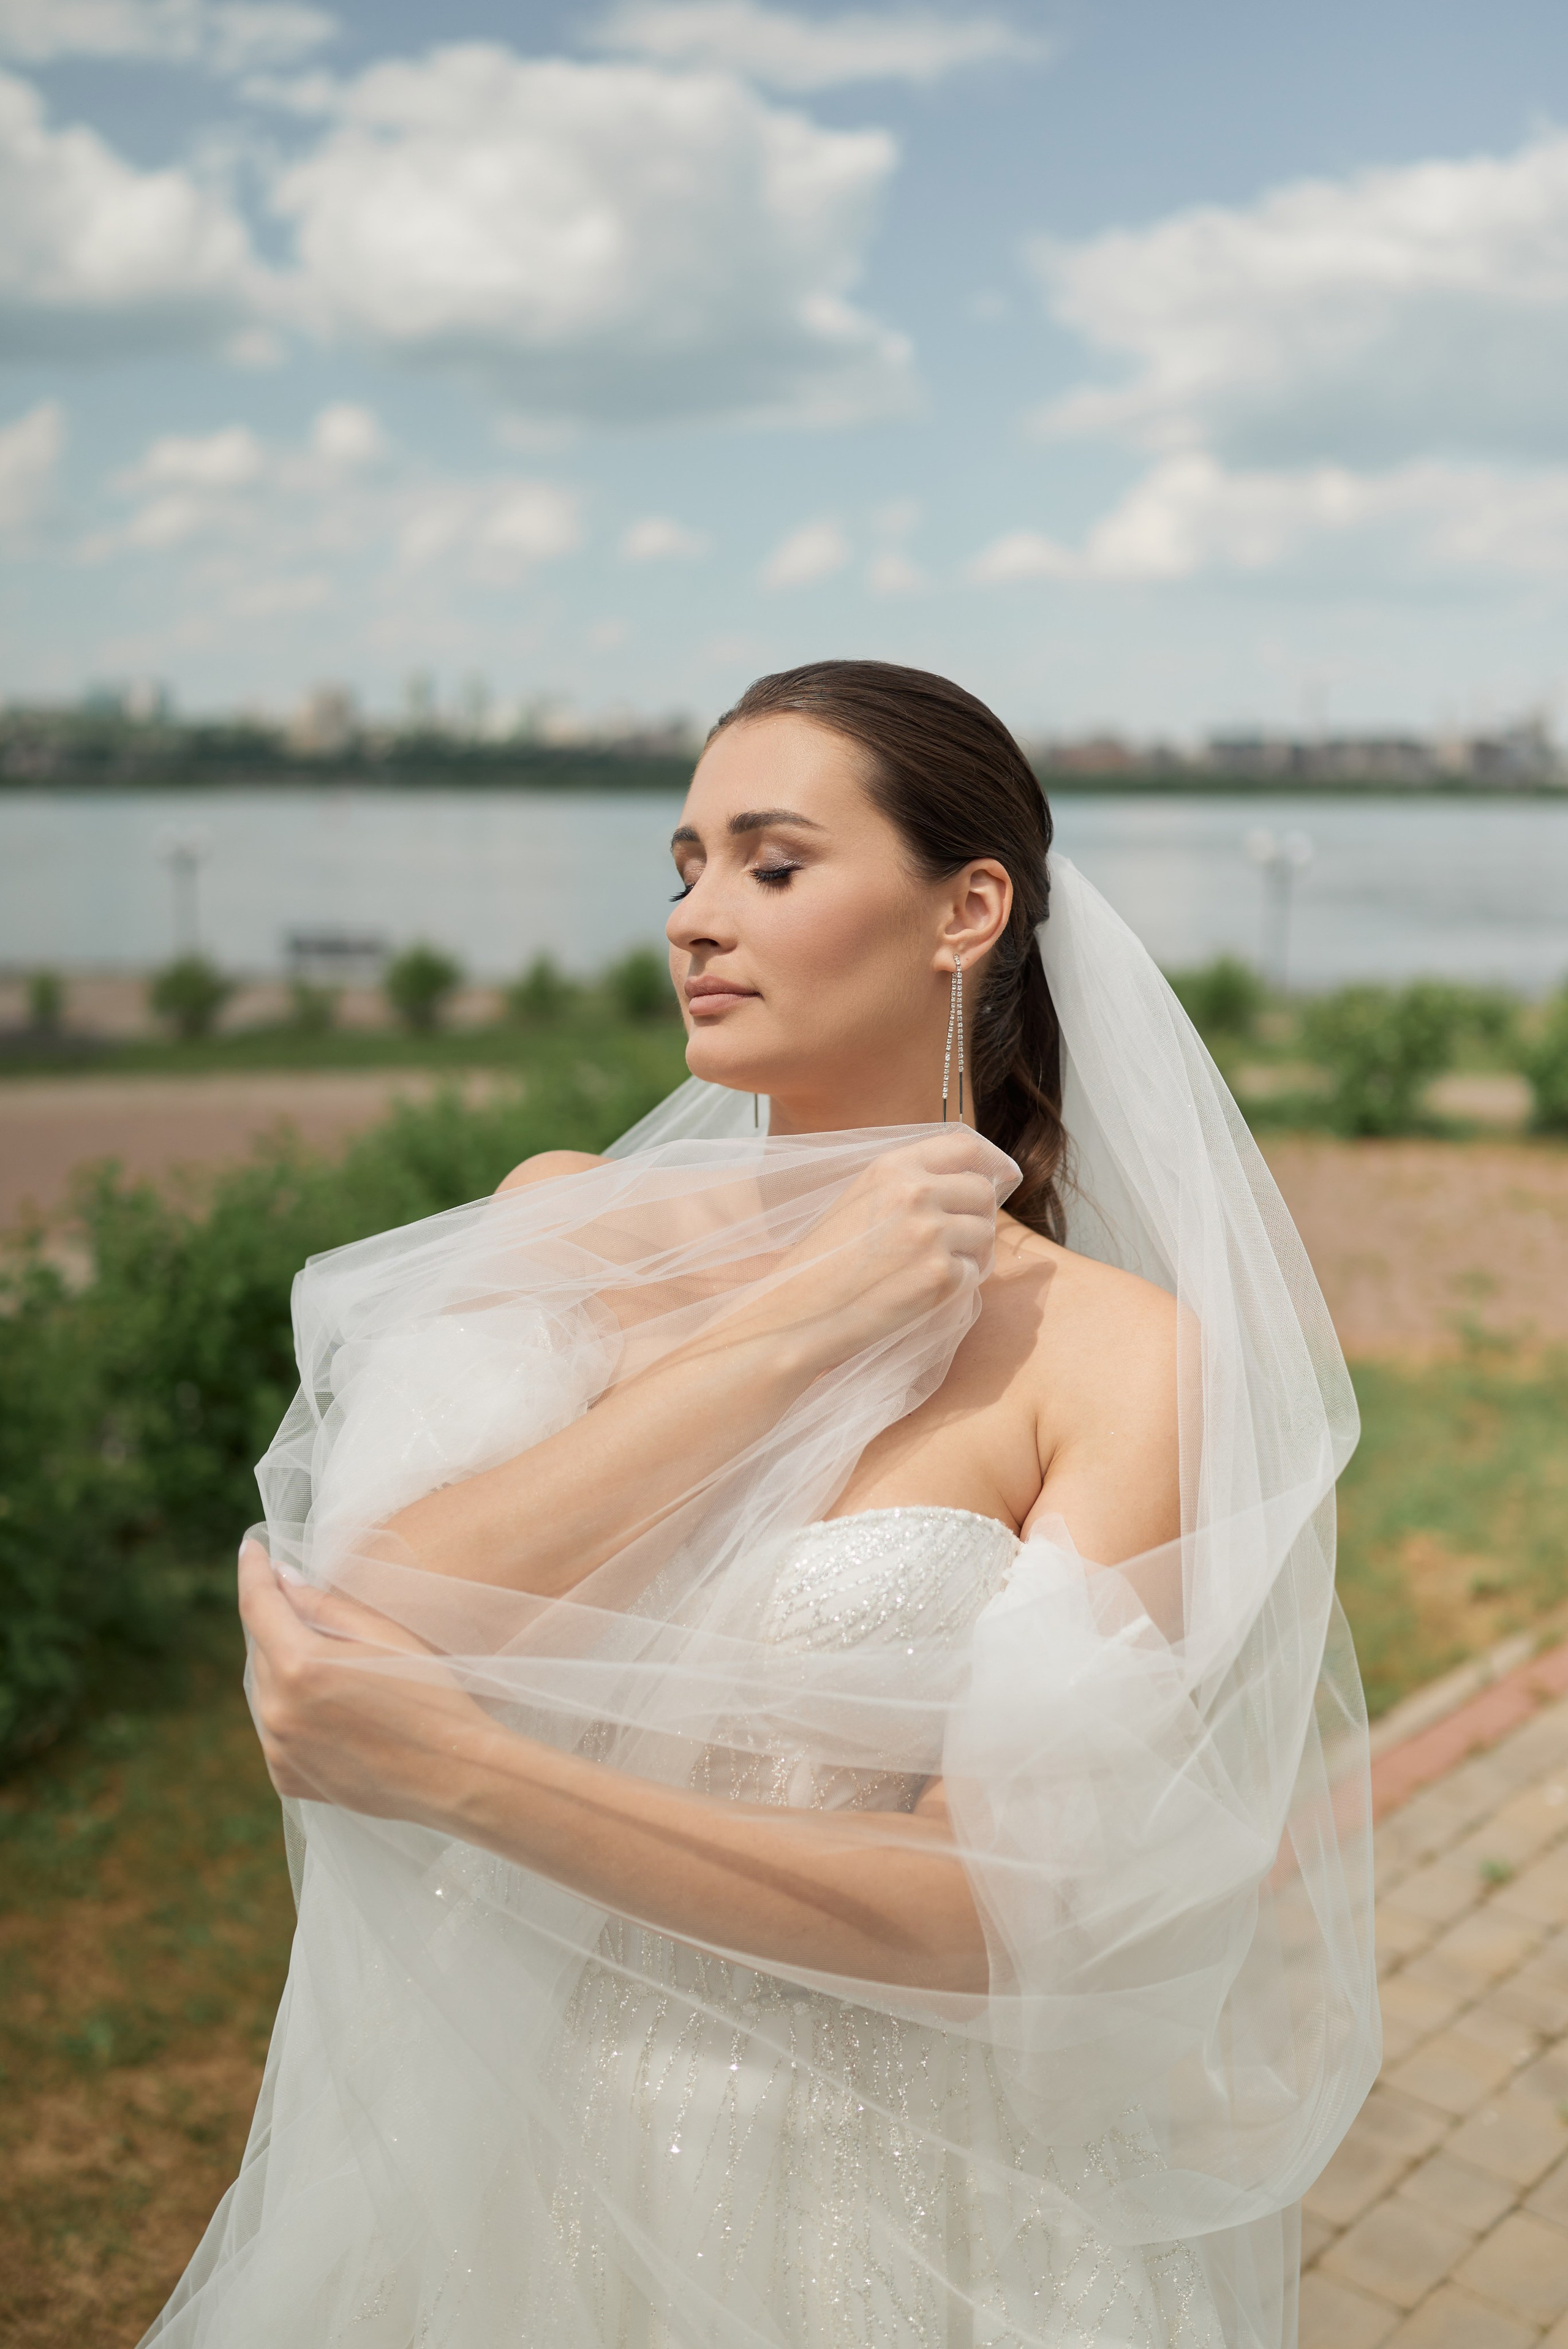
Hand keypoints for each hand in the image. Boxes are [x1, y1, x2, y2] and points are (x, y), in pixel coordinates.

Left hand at [238, 1539, 490, 1824]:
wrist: (453, 1774)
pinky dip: (289, 1708)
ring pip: (263, 1689)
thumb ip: (326, 1605)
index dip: (251, 1570)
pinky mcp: (287, 1778)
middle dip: (275, 1620)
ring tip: (326, 1659)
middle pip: (258, 1648)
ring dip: (281, 1666)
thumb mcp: (385, 1635)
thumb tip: (283, 1580)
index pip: (258, 1604)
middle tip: (299, 1600)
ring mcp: (279, 1750)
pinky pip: (274, 1729)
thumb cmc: (430, 1695)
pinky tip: (329, 1705)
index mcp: (301, 1665)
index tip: (250, 1546)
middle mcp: (278, 1711)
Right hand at [732, 1128, 1004, 1371]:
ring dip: (972, 1253)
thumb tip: (968, 1180)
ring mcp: (931, 1234)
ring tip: (935, 1269)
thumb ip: (909, 1183)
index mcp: (892, 1166)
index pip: (964, 1146)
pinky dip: (959, 1284)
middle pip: (983, 1192)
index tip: (1005, 1174)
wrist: (798, 1311)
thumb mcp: (861, 1199)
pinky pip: (974, 1273)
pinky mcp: (940, 1276)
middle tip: (958, 1241)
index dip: (991, 1160)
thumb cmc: (824, 1262)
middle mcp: (916, 1192)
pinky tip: (925, 1292)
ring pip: (985, 1234)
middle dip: (978, 1216)